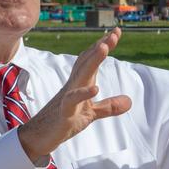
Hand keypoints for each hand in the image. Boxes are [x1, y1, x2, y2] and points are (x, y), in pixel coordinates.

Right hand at [17, 28, 132, 161]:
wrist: (39, 136)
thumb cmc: (63, 120)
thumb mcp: (91, 114)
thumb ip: (109, 106)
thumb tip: (129, 101)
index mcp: (80, 83)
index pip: (91, 60)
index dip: (103, 45)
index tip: (116, 31)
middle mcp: (73, 85)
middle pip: (87, 62)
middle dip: (100, 46)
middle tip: (114, 33)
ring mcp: (67, 97)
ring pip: (80, 75)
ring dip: (92, 61)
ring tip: (104, 47)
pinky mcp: (63, 112)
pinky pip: (72, 100)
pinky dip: (83, 93)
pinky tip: (95, 88)